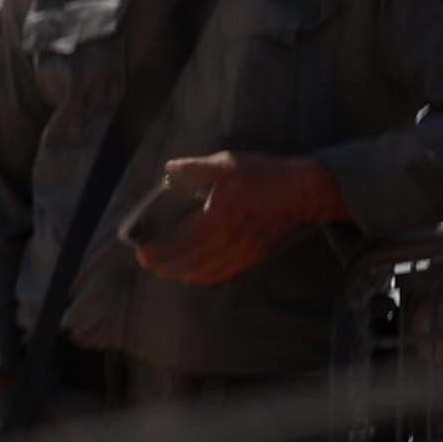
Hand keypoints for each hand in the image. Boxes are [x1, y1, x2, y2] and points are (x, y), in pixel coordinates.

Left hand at [128, 150, 347, 286]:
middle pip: (189, 263)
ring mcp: (242, 252)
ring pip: (206, 272)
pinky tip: (196, 275)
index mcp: (217, 219)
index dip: (159, 250)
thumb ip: (194, 168)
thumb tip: (168, 169)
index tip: (141, 251)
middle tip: (147, 262)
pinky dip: (205, 278)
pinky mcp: (253, 256)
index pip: (179, 242)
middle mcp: (228, 242)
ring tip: (165, 270)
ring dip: (182, 274)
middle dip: (165, 265)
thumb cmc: (262, 176)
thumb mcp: (225, 164)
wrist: (300, 192)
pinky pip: (224, 274)